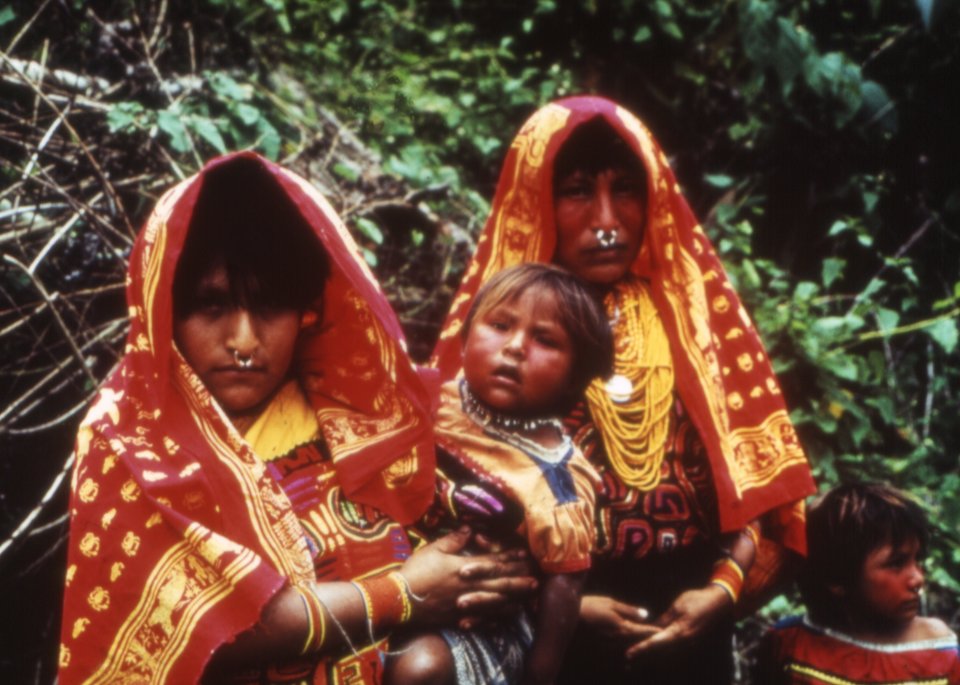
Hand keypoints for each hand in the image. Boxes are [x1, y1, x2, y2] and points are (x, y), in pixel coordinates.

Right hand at [399, 527, 536, 626]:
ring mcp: (466, 604)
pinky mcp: (459, 617)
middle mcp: (470, 586)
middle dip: (519, 579)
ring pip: (496, 600)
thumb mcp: (433, 549)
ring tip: (527, 596)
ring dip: (513, 597)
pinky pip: (483, 618)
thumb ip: (453, 540)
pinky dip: (497, 616)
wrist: (399, 599)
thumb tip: (469, 529)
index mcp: (464, 567)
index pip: (493, 561)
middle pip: (500, 582)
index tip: (525, 554)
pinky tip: (505, 616)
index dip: (510, 557)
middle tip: (536, 579)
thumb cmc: (415, 572)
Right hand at [579, 595, 656, 640]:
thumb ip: (629, 610)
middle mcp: (618, 638)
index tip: (663, 630)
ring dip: (637, 639)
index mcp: (622, 627)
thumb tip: (646, 615)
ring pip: (629, 642)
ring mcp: (611, 642)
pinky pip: (620, 643)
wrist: (572, 616)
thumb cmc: (592, 605)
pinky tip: (629, 636)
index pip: (642, 630)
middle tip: (658, 635)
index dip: (653, 630)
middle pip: (637, 639)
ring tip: (646, 635)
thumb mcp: (612, 603)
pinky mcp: (604, 642)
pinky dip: (627, 640)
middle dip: (647, 637)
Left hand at [625, 584, 731, 658]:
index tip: (629, 654)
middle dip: (644, 657)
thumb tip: (651, 628)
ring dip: (652, 658)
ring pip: (667, 655)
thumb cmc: (697, 600)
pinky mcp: (691, 643)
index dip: (642, 648)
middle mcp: (685, 642)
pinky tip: (653, 654)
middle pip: (660, 653)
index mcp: (680, 632)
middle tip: (628, 660)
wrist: (718, 603)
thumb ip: (664, 619)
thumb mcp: (677, 606)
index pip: (656, 643)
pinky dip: (662, 654)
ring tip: (636, 660)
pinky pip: (674, 652)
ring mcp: (689, 645)